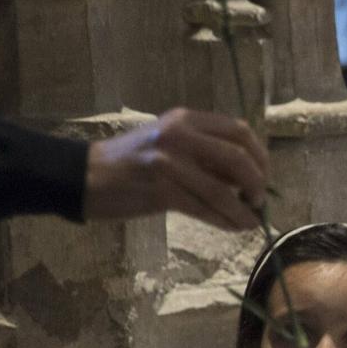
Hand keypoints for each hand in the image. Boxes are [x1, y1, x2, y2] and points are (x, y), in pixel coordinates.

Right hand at [84, 107, 269, 230]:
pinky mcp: (161, 191)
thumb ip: (204, 153)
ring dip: (243, 210)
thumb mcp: (168, 142)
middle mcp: (179, 135)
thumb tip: (249, 177)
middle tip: (259, 201)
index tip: (264, 176)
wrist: (82, 175)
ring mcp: (169, 162)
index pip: (239, 131)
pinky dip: (225, 220)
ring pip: (223, 190)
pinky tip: (233, 227)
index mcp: (185, 120)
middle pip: (238, 158)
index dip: (260, 156)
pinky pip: (205, 209)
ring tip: (250, 222)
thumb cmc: (130, 161)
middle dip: (257, 183)